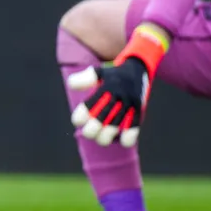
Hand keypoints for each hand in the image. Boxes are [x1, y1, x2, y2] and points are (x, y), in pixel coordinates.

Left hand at [67, 23, 169, 147]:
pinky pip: (135, 124)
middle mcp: (118, 95)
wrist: (138, 69)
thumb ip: (84, 79)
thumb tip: (71, 85)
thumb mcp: (98, 72)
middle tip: (87, 133)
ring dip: (106, 136)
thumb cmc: (112, 75)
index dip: (82, 115)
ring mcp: (129, 102)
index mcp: (106, 86)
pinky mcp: (139, 108)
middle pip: (102, 118)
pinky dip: (129, 135)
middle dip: (91, 130)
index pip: (91, 104)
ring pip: (116, 124)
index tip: (77, 121)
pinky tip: (123, 142)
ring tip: (100, 139)